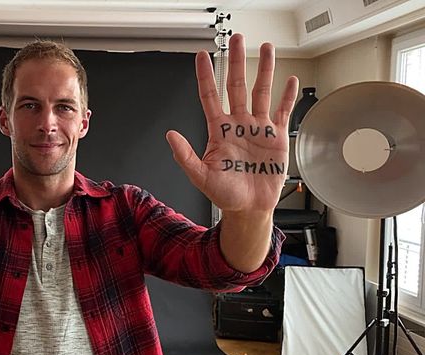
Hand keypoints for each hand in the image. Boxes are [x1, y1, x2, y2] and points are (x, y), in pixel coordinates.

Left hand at [166, 34, 298, 212]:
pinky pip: (283, 112)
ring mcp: (258, 129)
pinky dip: (288, 97)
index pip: (209, 96)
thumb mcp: (200, 176)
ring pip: (261, 92)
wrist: (248, 209)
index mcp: (219, 130)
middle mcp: (238, 124)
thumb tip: (170, 135)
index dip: (205, 76)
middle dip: (236, 62)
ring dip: (264, 70)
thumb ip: (185, 155)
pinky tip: (290, 80)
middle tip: (237, 39)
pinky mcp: (277, 138)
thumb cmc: (224, 194)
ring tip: (266, 48)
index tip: (202, 56)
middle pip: (236, 86)